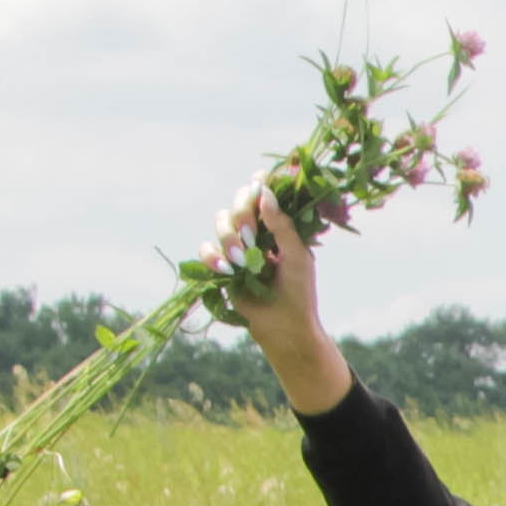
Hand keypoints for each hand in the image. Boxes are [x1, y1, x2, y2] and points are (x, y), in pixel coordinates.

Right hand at [206, 186, 323, 346]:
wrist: (284, 326)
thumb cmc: (299, 292)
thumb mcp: (297, 257)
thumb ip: (282, 226)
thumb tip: (265, 194)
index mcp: (278, 227)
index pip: (264, 197)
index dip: (258, 185)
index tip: (258, 179)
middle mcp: (256, 232)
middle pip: (238, 203)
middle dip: (242, 213)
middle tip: (251, 235)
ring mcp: (237, 248)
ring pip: (221, 222)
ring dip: (228, 237)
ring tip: (242, 259)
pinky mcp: (222, 266)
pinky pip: (206, 249)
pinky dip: (212, 255)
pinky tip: (226, 268)